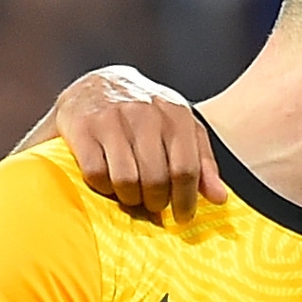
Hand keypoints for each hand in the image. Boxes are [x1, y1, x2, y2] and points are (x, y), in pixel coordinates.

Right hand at [28, 64, 219, 213]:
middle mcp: (144, 113)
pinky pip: (96, 174)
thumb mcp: (180, 129)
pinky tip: (107, 182)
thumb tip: (220, 199)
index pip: (186, 169)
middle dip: (155, 202)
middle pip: (156, 179)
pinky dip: (103, 187)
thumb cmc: (145, 113)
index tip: (182, 217)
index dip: (185, 200)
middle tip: (152, 205)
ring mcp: (111, 118)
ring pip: (126, 180)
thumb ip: (202, 162)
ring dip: (129, 198)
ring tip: (131, 195)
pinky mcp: (82, 127)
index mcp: (175, 114)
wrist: (96, 84)